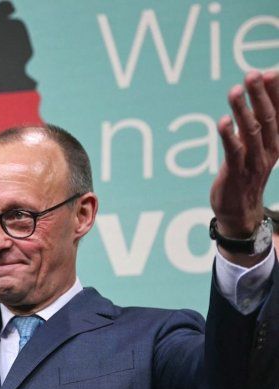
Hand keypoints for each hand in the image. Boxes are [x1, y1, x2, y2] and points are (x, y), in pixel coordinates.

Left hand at [210, 71, 278, 264]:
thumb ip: (256, 119)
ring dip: (243, 110)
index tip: (272, 70)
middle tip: (254, 73)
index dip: (277, 91)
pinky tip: (223, 121)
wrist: (240, 210)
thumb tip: (256, 90)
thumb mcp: (255, 143)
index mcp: (277, 140)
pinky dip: (228, 136)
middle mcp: (270, 148)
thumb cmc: (246, 170)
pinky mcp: (236, 172)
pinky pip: (234, 151)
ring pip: (252, 132)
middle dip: (261, 95)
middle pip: (269, 117)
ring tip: (234, 91)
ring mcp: (254, 161)